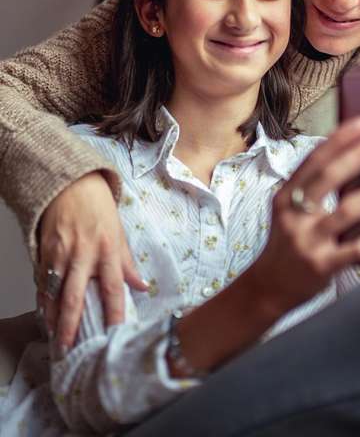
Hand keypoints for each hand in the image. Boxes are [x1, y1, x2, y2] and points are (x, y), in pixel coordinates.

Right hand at [37, 171, 147, 349]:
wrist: (72, 185)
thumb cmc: (99, 209)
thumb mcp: (119, 234)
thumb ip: (128, 264)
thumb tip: (142, 287)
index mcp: (108, 250)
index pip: (113, 288)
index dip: (114, 313)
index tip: (114, 334)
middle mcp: (83, 255)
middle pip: (75, 297)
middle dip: (70, 327)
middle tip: (67, 349)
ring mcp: (61, 254)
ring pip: (53, 293)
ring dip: (52, 318)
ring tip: (55, 339)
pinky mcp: (44, 251)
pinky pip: (42, 281)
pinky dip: (43, 300)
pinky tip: (45, 314)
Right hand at [249, 117, 359, 313]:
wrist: (269, 287)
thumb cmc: (288, 241)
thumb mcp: (288, 208)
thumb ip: (310, 184)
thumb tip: (343, 149)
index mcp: (285, 197)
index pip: (313, 160)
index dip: (338, 139)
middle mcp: (293, 216)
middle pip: (329, 177)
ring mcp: (307, 242)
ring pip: (346, 211)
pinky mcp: (322, 267)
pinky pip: (357, 248)